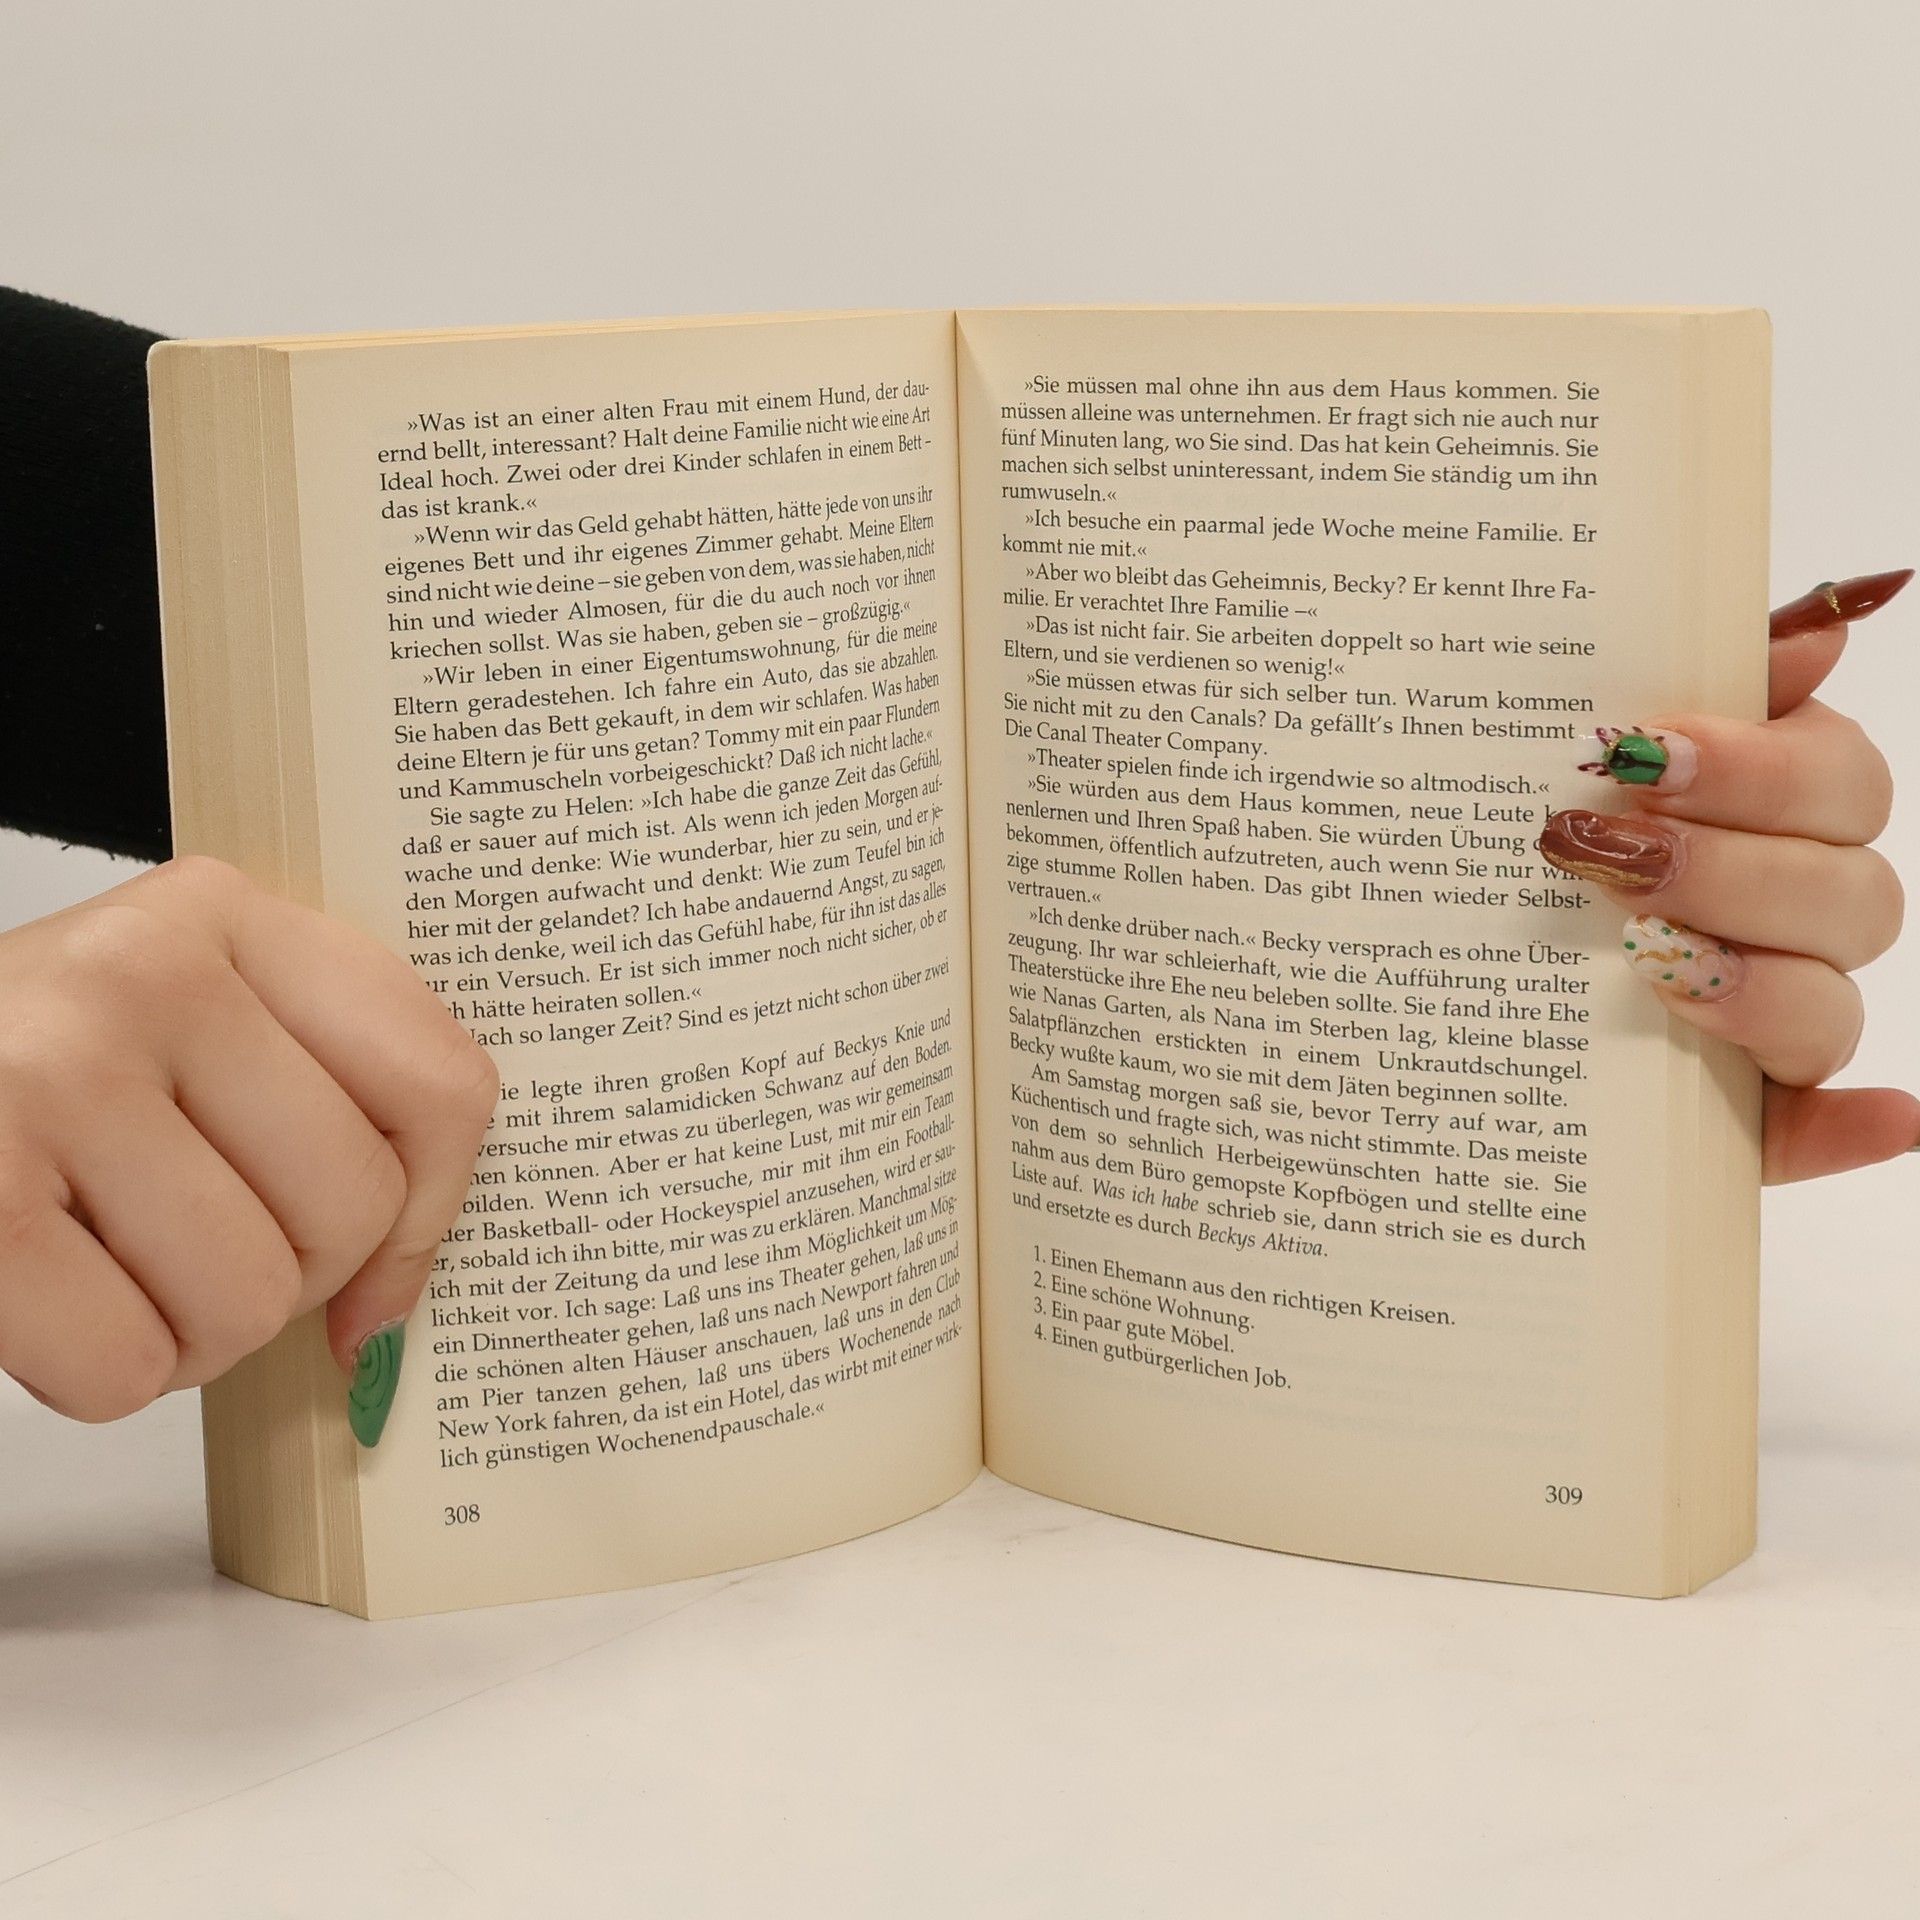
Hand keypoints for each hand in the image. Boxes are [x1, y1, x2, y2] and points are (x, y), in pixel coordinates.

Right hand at [0, 855, 497, 1429]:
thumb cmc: (20, 1087)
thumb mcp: (183, 1040)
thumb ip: (318, 1110)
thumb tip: (394, 1306)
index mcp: (224, 916)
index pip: (440, 1083)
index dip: (427, 1214)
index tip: (376, 1272)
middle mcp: (144, 970)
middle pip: (352, 1206)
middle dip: (284, 1280)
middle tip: (187, 1252)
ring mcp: (50, 1069)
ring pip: (250, 1297)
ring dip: (186, 1335)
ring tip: (107, 1269)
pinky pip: (127, 1362)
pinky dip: (96, 1374)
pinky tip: (45, 1300)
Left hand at [1538, 568, 1916, 1182]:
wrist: (1402, 958)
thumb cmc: (1502, 832)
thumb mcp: (1555, 745)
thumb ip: (1689, 673)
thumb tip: (1828, 619)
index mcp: (1772, 812)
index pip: (1839, 779)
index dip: (1757, 767)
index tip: (1643, 748)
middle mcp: (1791, 912)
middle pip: (1850, 892)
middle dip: (1728, 867)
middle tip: (1603, 853)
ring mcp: (1773, 1018)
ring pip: (1831, 1003)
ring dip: (1753, 981)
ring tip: (1639, 957)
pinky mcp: (1745, 1116)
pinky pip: (1821, 1130)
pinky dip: (1855, 1123)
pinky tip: (1878, 1112)